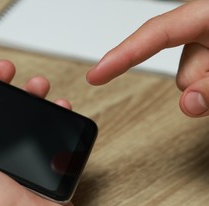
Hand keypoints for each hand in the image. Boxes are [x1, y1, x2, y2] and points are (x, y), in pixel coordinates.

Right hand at [86, 0, 208, 117]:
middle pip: (178, 65)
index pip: (153, 33)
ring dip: (204, 86)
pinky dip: (206, 85)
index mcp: (207, 13)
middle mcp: (202, 23)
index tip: (96, 75)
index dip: (121, 54)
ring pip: (188, 77)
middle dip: (195, 82)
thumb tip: (188, 104)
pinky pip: (198, 78)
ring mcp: (208, 38)